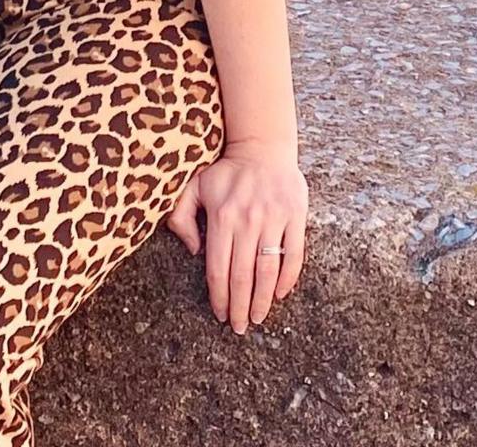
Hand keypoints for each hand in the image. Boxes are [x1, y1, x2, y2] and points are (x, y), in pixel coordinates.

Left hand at [164, 138, 306, 333]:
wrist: (263, 148)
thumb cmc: (225, 172)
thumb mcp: (193, 187)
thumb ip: (181, 217)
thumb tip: (193, 251)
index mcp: (221, 217)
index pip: (218, 268)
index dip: (219, 296)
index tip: (220, 314)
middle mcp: (247, 220)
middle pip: (242, 275)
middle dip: (241, 306)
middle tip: (240, 327)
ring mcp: (273, 219)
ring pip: (268, 269)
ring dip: (263, 299)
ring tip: (258, 318)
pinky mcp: (295, 216)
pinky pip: (294, 254)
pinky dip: (288, 278)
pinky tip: (279, 294)